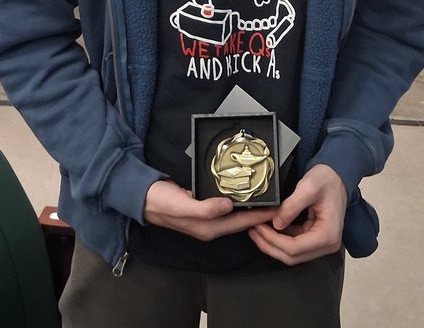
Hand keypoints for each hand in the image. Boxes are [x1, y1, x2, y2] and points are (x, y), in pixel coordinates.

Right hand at [143, 180, 271, 240]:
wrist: (143, 197)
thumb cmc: (161, 201)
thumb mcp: (182, 204)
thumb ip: (204, 208)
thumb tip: (228, 206)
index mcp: (208, 228)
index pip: (241, 222)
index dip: (261, 217)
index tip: (279, 209)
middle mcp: (210, 226)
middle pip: (242, 220)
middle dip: (260, 214)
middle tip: (280, 203)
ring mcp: (206, 218)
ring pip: (235, 214)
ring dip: (251, 208)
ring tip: (267, 199)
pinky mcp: (202, 208)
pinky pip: (227, 207)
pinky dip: (239, 202)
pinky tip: (244, 194)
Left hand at [248, 164, 346, 265]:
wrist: (338, 174)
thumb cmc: (327, 178)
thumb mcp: (308, 187)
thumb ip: (291, 206)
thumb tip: (275, 224)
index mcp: (327, 235)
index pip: (294, 248)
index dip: (272, 240)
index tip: (257, 227)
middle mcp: (327, 245)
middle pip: (292, 256)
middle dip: (269, 245)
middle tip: (253, 230)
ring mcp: (321, 243)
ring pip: (291, 254)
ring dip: (272, 244)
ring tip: (256, 229)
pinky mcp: (315, 238)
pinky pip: (294, 245)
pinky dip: (279, 239)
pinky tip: (268, 228)